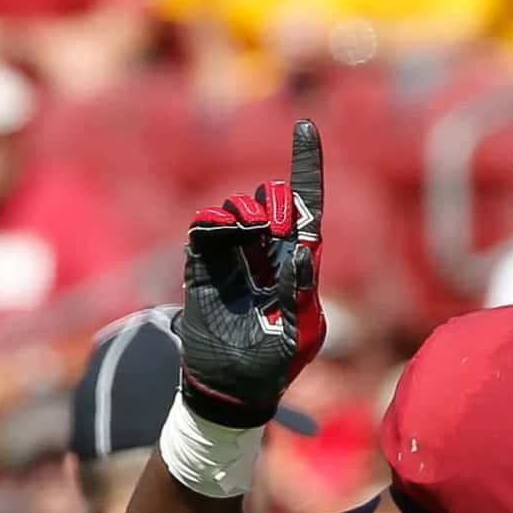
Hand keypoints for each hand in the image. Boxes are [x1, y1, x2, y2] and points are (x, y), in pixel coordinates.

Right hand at [175, 119, 326, 427]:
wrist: (231, 387)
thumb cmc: (276, 364)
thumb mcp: (300, 333)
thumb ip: (302, 292)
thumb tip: (302, 252)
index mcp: (300, 263)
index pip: (307, 208)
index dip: (307, 166)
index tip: (305, 125)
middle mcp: (268, 252)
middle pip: (270, 203)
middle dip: (269, 202)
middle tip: (266, 224)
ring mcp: (235, 257)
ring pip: (237, 210)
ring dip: (240, 211)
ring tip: (242, 229)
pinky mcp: (204, 267)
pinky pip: (204, 230)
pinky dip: (210, 222)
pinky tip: (216, 228)